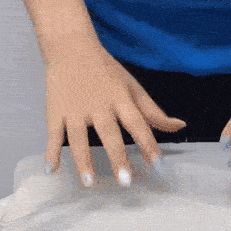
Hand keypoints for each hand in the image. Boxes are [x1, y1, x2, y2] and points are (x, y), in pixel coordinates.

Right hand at [43, 45, 185, 185]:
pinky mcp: (55, 111)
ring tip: (89, 182)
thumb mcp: (133, 88)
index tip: (157, 164)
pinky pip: (53, 134)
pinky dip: (50, 152)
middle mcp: (98, 105)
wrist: (71, 47)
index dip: (149, 143)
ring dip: (83, 160)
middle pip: (109, 133)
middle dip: (117, 157)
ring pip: (78, 137)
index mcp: (120, 99)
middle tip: (125, 181)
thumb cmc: (106, 73)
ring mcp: (74, 109)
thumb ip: (154, 112)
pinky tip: (52, 170)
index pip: (138, 123)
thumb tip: (180, 126)